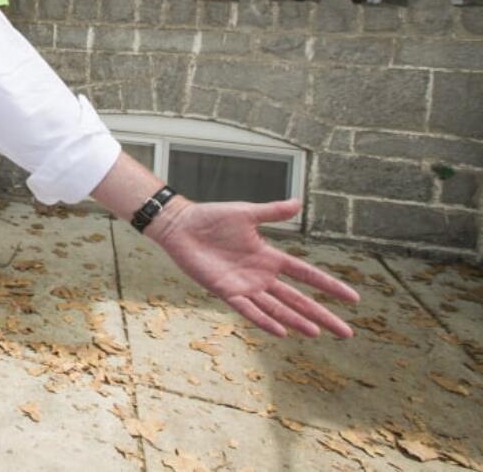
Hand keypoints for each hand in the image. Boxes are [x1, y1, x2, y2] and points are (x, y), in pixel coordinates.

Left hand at [150, 197, 359, 338]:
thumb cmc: (211, 218)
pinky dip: (264, 320)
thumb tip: (299, 202)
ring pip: (277, 308)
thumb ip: (272, 211)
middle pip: (298, 299)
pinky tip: (282, 332)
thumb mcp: (246, 213)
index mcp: (269, 256)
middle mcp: (261, 275)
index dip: (329, 285)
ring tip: (317, 333)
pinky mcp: (225, 291)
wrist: (181, 225)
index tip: (354, 298)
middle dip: (322, 315)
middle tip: (346, 332)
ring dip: (296, 320)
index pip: (307, 274)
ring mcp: (245, 285)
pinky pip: (248, 309)